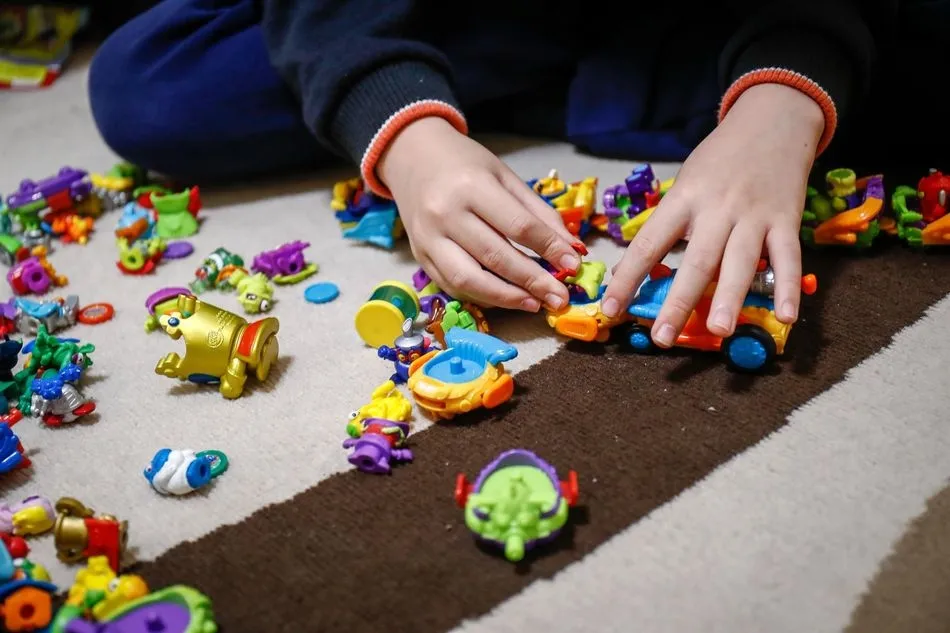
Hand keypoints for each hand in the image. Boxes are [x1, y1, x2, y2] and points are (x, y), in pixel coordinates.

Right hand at [377, 117, 580, 311]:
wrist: (412, 158)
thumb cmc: (464, 165)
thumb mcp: (505, 176)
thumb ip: (538, 212)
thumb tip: (570, 248)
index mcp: (472, 186)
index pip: (518, 225)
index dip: (549, 248)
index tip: (573, 265)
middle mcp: (445, 214)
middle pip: (495, 257)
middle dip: (533, 281)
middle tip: (560, 297)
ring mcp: (428, 239)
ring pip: (469, 280)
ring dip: (506, 298)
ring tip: (534, 304)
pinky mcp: (419, 256)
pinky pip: (452, 286)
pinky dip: (482, 296)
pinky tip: (506, 298)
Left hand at [602, 83, 822, 345]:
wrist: (773, 118)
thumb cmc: (720, 159)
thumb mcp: (685, 183)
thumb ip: (667, 225)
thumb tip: (633, 270)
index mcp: (684, 199)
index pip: (649, 244)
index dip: (628, 279)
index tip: (610, 310)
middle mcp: (717, 209)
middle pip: (696, 260)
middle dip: (678, 301)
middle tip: (662, 337)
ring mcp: (754, 215)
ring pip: (740, 261)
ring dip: (730, 298)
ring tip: (720, 331)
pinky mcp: (786, 220)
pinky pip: (788, 258)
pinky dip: (788, 287)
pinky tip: (786, 316)